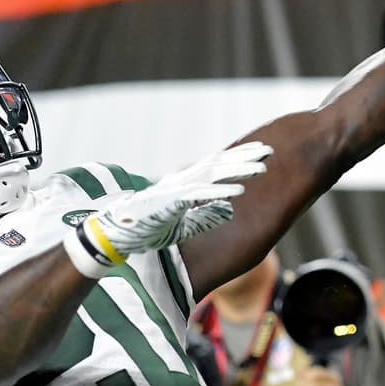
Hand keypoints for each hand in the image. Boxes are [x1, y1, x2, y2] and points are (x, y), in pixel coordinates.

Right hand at [84, 142, 272, 257]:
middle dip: (244, 155)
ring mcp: (175, 189)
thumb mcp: (183, 226)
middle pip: (219, 163)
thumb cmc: (146, 229)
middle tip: (269, 150)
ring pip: (213, 174)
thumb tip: (231, 210)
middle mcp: (182, 181)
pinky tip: (239, 191)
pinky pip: (199, 195)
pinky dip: (220, 192)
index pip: (217, 166)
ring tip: (262, 168)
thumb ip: (206, 217)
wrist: (115, 236)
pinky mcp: (169, 202)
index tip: (261, 152)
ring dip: (238, 170)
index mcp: (185, 184)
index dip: (239, 157)